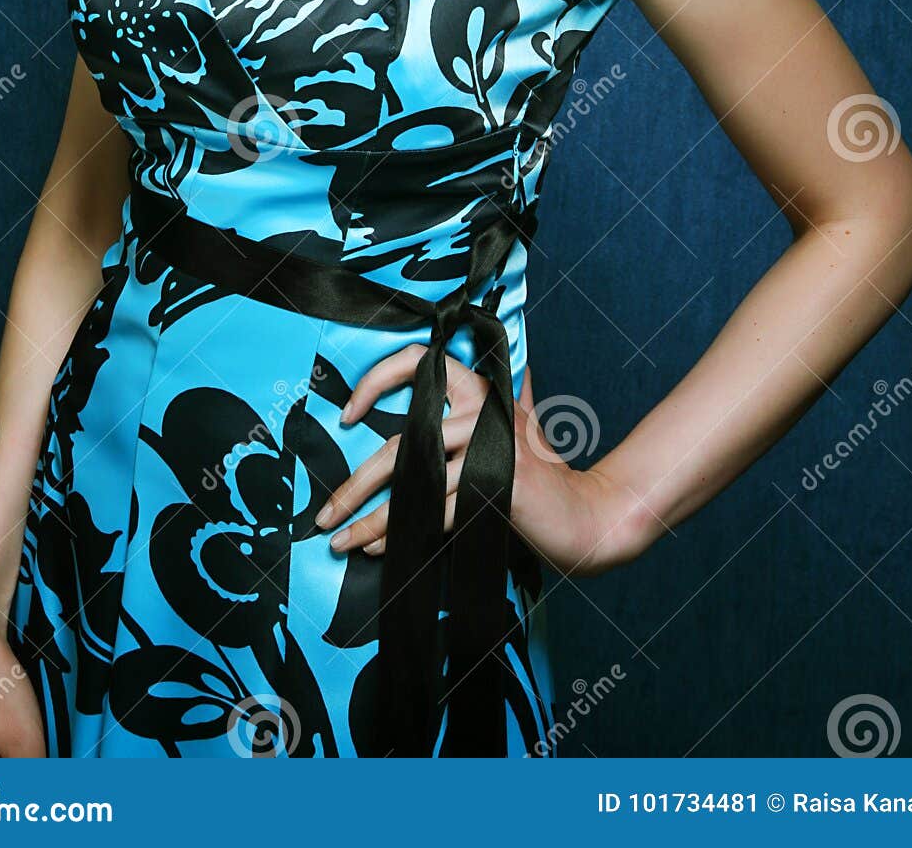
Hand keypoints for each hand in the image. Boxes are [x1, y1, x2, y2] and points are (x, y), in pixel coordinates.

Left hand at [313, 357, 605, 577]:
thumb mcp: (522, 426)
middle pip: (403, 442)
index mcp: (482, 392)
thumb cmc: (547, 475)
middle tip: (325, 514)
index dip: (378, 379)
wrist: (586, 518)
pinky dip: (404, 534)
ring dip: (372, 520)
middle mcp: (483, 413)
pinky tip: (383, 548)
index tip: (348, 414)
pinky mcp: (496, 486)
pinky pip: (436, 512)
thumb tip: (516, 369)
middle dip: (356, 484)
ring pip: (415, 483)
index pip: (422, 362)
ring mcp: (490, 448)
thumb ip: (509, 398)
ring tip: (342, 541)